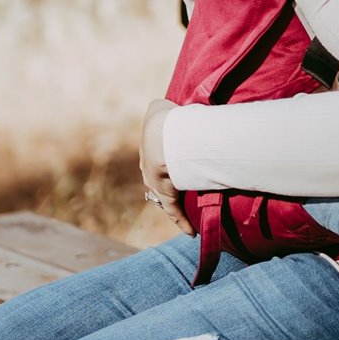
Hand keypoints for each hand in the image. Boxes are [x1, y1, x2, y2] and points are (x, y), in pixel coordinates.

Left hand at [140, 98, 195, 235]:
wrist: (164, 136)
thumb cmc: (167, 119)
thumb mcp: (164, 108)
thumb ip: (169, 109)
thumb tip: (178, 108)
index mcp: (148, 149)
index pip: (154, 160)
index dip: (163, 162)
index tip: (172, 166)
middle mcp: (148, 169)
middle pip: (156, 180)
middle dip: (166, 183)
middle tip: (180, 187)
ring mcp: (156, 184)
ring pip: (164, 197)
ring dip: (175, 201)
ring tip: (189, 209)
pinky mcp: (167, 195)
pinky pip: (175, 212)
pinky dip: (182, 222)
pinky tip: (190, 232)